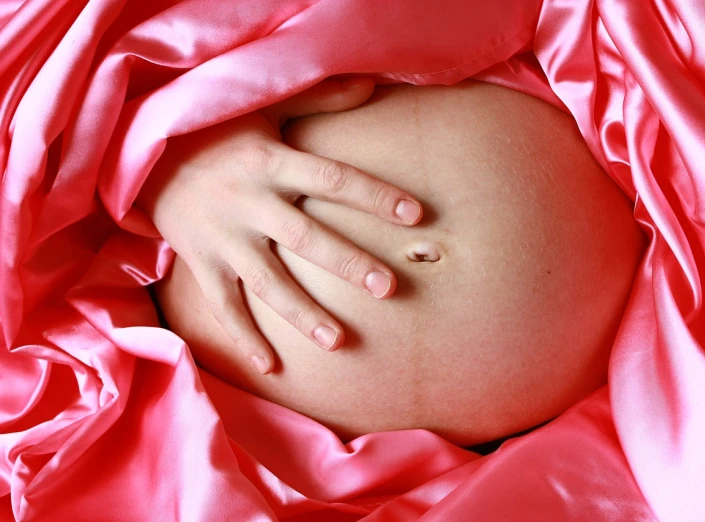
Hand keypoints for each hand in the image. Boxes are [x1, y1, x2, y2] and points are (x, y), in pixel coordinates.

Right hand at [137, 78, 422, 374]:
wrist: (144, 155)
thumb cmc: (218, 134)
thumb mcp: (264, 109)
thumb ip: (318, 100)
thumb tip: (371, 84)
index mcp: (272, 163)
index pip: (332, 179)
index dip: (373, 196)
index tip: (415, 216)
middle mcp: (250, 202)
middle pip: (306, 238)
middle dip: (349, 264)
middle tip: (389, 288)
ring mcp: (224, 238)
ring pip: (268, 282)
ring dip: (304, 313)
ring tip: (339, 342)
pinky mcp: (202, 263)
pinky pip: (224, 307)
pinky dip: (244, 338)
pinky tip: (272, 368)